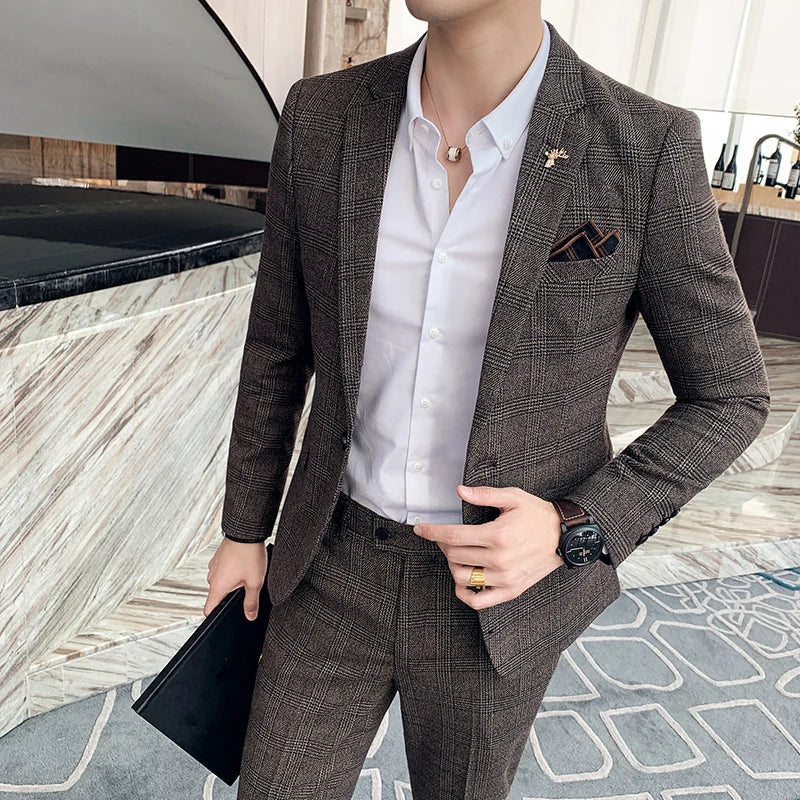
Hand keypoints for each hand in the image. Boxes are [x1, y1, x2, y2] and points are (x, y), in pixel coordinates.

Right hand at [205, 537, 266, 620]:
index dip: (215, 617)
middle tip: (246, 589)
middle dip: (231, 595)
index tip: (223, 618)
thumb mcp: (255, 582)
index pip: (209, 609)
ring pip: (222, 580)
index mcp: (217, 586)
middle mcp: (212, 576)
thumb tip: (250, 616)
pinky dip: (232, 570)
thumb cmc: (248, 554)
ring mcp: (214, 565)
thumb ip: (251, 602)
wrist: (246, 531)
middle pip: (217, 595)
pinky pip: (224, 569)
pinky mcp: (219, 556)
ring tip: (248, 573)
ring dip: (233, 580)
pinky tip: (245, 564)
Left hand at [413, 484, 563, 609]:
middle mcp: (500, 559)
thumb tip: (460, 491)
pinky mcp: (511, 590)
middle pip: (454, 556)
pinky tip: (462, 581)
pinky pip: (479, 601)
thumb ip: (484, 494)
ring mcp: (505, 578)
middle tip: (447, 537)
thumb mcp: (513, 497)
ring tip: (457, 554)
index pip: (453, 536)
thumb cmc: (537, 514)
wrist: (565, 536)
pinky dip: (465, 594)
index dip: (432, 532)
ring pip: (462, 577)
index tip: (420, 529)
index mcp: (498, 535)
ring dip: (452, 565)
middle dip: (444, 545)